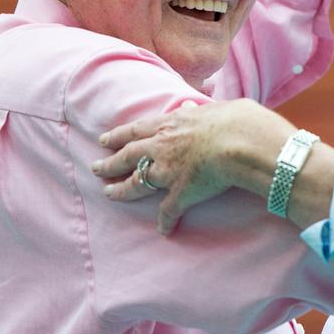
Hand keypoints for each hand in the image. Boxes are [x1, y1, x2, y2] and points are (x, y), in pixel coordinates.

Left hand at [91, 99, 295, 234]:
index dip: (118, 136)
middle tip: (95, 167)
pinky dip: (166, 220)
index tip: (104, 139)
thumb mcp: (212, 108)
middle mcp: (162, 147)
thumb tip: (191, 104)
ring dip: (120, 190)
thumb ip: (198, 109)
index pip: (136, 130)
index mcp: (169, 124)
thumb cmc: (233, 120)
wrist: (239, 141)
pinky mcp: (181, 193)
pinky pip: (169, 210)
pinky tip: (163, 229)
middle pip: (127, 156)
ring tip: (108, 193)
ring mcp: (168, 171)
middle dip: (109, 162)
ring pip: (136, 182)